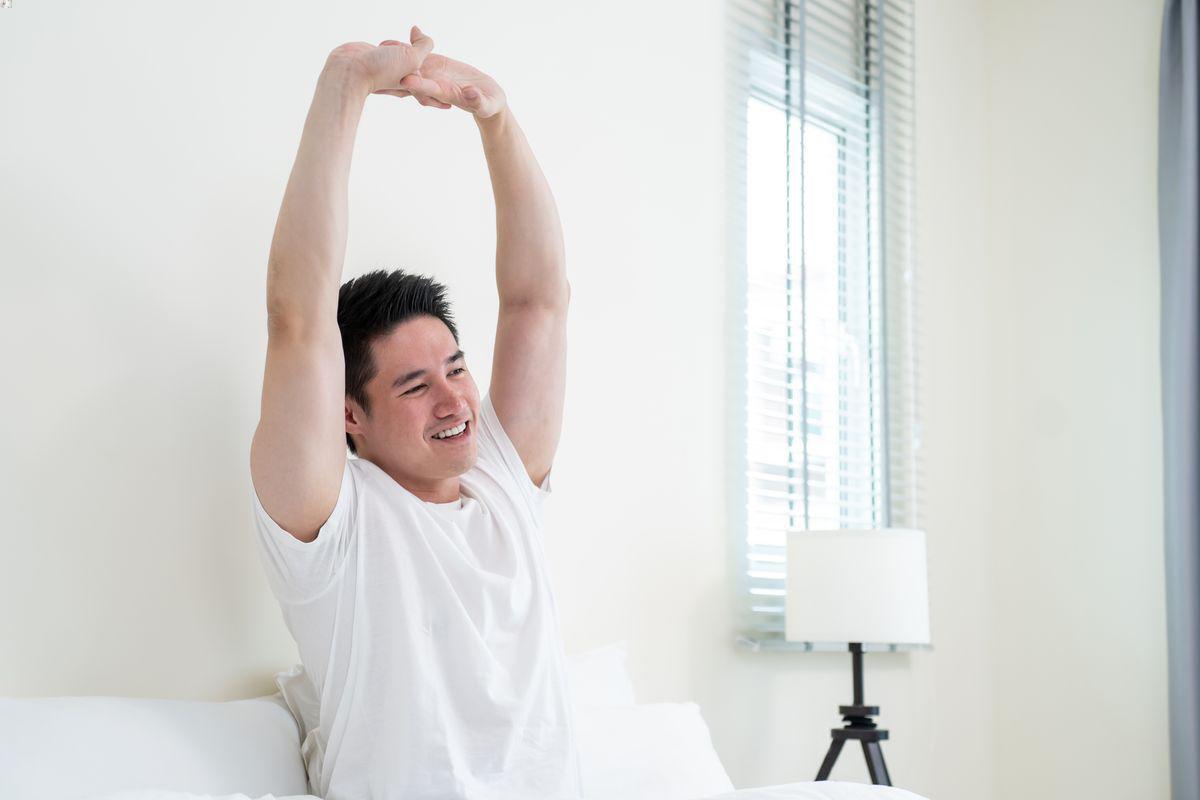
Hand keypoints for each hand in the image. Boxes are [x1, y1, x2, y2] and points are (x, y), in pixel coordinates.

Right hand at [325, 26, 434, 94]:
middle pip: (417, 69)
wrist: (350, 69)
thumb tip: (419, 32)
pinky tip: (382, 46)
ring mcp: (389, 69)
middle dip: (416, 64)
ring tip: (391, 50)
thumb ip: (423, 45)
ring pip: (402, 54)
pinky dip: (388, 44)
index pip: (431, 90)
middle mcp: (402, 79)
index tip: (448, 107)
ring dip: (398, 47)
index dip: (438, 99)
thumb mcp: (412, 56)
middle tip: (415, 69)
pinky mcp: (378, 58)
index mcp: (414, 84)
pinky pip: (389, 48)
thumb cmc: (381, 69)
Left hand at [373, 50, 507, 118]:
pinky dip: (419, 43)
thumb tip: (471, 94)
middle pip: (414, 77)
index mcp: (446, 94)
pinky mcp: (440, 64)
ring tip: (387, 43)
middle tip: (385, 57)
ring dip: (402, 53)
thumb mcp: (486, 105)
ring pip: (416, 64)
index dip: (418, 85)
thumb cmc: (488, 106)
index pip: (429, 90)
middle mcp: (436, 84)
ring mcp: (436, 74)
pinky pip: (427, 54)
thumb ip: (478, 101)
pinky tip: (414, 30)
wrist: (487, 99)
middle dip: (399, 69)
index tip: (406, 80)